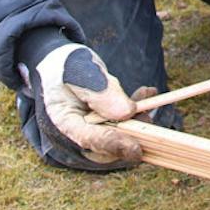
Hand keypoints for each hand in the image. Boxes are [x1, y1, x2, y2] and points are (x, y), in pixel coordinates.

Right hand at [32, 44, 141, 165]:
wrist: (62, 61)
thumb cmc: (66, 63)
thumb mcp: (80, 69)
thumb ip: (101, 91)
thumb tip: (128, 113)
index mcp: (64, 121)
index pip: (89, 140)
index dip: (114, 145)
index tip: (136, 149)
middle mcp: (78, 131)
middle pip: (108, 146)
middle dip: (132, 133)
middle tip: (147, 115)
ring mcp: (93, 129)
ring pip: (120, 136)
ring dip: (138, 120)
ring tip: (146, 95)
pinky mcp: (105, 122)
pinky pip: (125, 124)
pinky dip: (138, 110)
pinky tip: (147, 92)